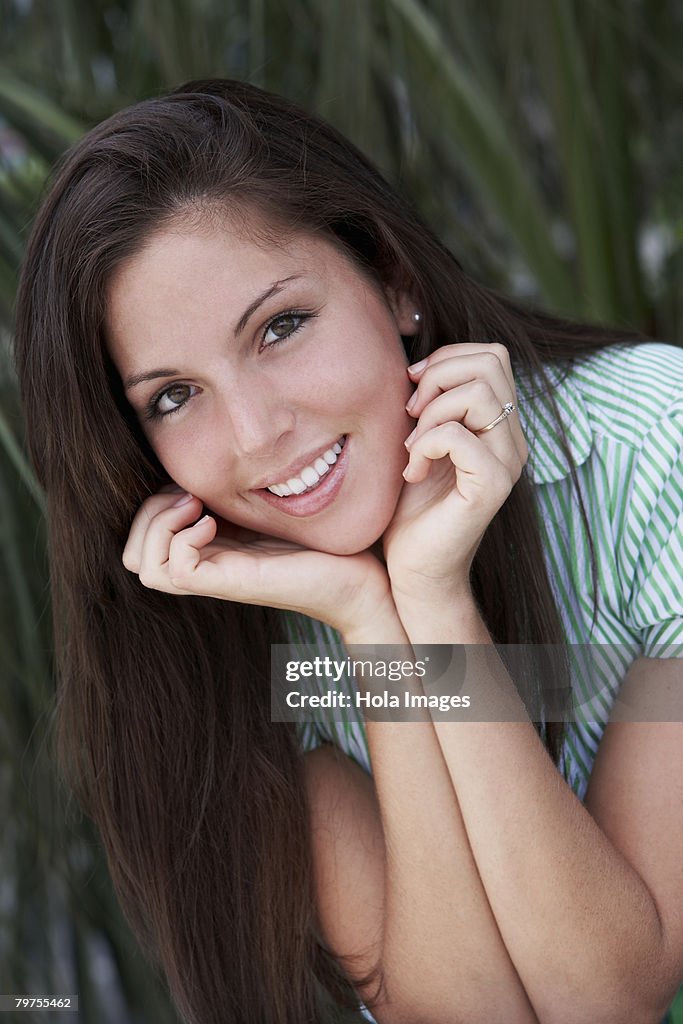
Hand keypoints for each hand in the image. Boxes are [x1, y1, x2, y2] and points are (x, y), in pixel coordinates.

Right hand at [121, 487, 393, 635]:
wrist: (364, 583)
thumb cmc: (331, 543)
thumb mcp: (279, 504)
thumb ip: (250, 488)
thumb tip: (232, 454)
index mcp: (214, 548)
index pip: (146, 537)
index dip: (153, 505)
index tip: (191, 485)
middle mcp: (209, 565)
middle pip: (132, 556)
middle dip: (145, 515)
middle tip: (187, 496)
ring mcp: (218, 577)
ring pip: (142, 565)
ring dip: (157, 525)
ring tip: (195, 506)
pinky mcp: (234, 585)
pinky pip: (175, 571)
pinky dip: (181, 539)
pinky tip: (211, 523)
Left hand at [382, 343, 527, 603]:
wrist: (415, 569)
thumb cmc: (410, 508)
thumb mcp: (417, 440)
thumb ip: (430, 402)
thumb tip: (417, 363)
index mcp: (499, 424)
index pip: (491, 355)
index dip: (446, 358)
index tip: (411, 388)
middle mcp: (513, 439)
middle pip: (491, 362)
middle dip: (438, 377)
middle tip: (410, 416)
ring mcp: (508, 462)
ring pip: (479, 393)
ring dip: (431, 414)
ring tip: (412, 448)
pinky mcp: (493, 486)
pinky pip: (458, 436)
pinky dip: (424, 446)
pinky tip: (412, 473)